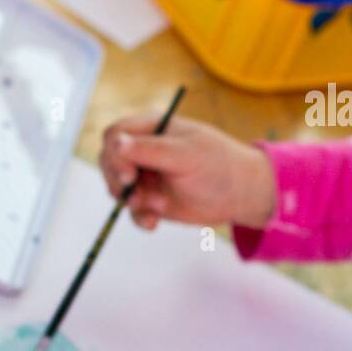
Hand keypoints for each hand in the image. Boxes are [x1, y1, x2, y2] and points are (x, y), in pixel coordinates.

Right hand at [99, 113, 276, 231]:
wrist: (241, 193)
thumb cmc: (218, 164)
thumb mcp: (185, 155)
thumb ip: (150, 150)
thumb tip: (117, 143)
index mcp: (152, 127)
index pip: (115, 135)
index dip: (114, 154)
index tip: (128, 175)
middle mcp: (145, 149)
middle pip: (110, 161)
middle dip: (118, 181)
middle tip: (135, 194)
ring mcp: (147, 175)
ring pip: (118, 188)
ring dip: (132, 201)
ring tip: (159, 206)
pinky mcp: (152, 199)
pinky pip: (133, 210)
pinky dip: (140, 218)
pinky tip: (153, 223)